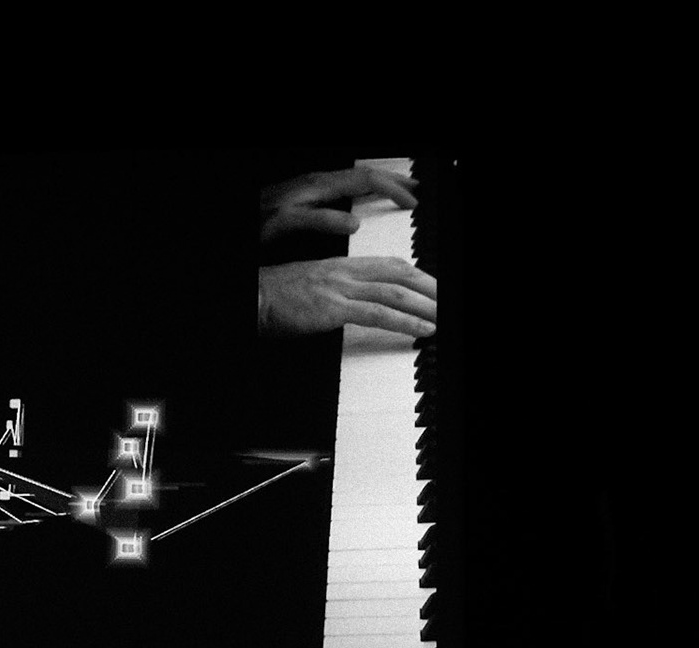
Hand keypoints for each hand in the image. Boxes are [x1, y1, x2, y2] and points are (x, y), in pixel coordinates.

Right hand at [258, 257, 436, 338]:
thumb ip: (334, 292)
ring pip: (395, 293)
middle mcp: (343, 272)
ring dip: (425, 307)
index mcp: (339, 266)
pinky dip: (405, 322)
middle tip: (447, 301)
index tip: (432, 288)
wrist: (252, 298)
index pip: (388, 265)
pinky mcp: (333, 308)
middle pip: (399, 273)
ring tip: (443, 318)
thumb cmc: (273, 298)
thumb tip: (351, 304)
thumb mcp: (310, 288)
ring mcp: (339, 289)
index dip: (416, 275)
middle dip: (429, 287)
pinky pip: (377, 314)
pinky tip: (421, 330)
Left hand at [259, 167, 417, 239]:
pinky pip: (343, 188)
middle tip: (415, 191)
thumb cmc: (256, 221)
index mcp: (317, 186)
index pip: (366, 180)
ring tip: (398, 191)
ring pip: (355, 180)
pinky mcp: (306, 195)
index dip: (391, 189)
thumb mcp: (288, 221)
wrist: (234, 219)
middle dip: (392, 181)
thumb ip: (320, 221)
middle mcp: (316, 182)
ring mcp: (311, 187)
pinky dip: (362, 192)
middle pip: (364, 175)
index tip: (410, 202)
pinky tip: (365, 201)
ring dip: (379, 185)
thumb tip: (354, 223)